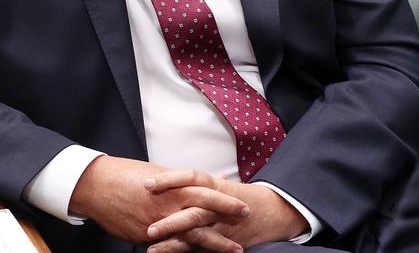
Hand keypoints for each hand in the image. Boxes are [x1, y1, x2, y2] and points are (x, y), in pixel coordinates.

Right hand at [69, 157, 249, 249]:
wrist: (96, 186)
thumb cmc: (128, 175)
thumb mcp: (160, 173)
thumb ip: (185, 180)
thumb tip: (213, 180)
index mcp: (173, 187)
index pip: (205, 193)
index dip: (225, 201)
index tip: (243, 206)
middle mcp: (168, 205)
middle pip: (203, 215)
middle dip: (225, 224)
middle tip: (244, 232)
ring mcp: (157, 223)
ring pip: (190, 236)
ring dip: (213, 244)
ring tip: (233, 250)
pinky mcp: (145, 236)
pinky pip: (170, 246)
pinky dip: (186, 251)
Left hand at [145, 170, 308, 252]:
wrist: (271, 213)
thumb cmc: (242, 197)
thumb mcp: (221, 185)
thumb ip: (200, 183)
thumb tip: (173, 174)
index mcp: (215, 186)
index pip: (190, 178)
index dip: (169, 179)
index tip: (147, 183)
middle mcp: (217, 204)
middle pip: (192, 207)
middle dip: (169, 215)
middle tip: (146, 220)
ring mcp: (220, 225)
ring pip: (195, 231)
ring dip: (172, 238)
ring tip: (150, 244)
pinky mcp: (221, 241)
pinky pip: (200, 247)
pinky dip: (182, 251)